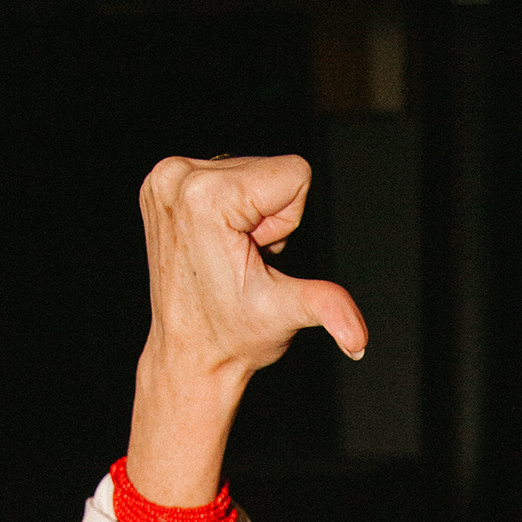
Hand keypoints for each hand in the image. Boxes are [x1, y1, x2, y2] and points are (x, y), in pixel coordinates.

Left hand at [126, 155, 366, 507]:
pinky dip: (230, 210)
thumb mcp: (285, 313)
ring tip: (229, 254)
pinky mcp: (162, 184)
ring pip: (249, 171)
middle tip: (243, 257)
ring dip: (249, 214)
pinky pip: (225, 176)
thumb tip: (359, 339)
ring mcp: (164, 179)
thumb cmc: (230, 336)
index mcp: (205, 197)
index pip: (293, 172)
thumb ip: (328, 308)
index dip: (288, 221)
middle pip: (269, 168)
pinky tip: (217, 244)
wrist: (189, 354)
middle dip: (269, 216)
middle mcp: (177, 177)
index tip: (258, 253)